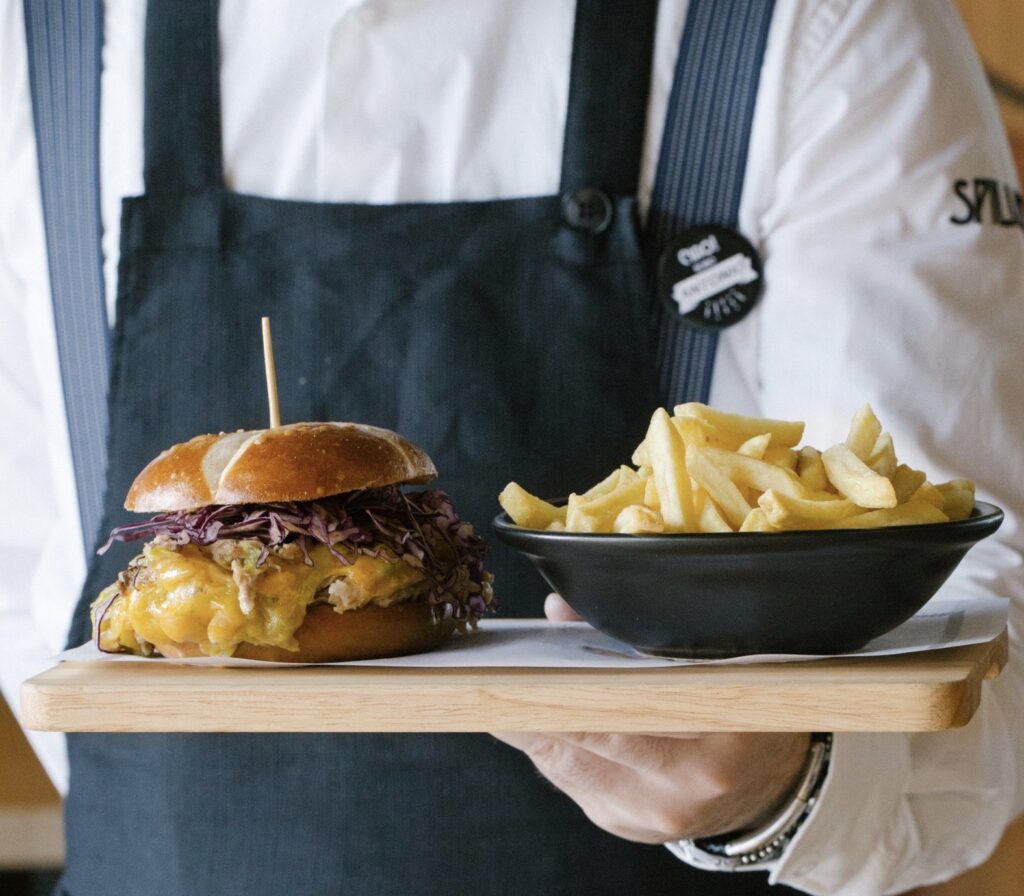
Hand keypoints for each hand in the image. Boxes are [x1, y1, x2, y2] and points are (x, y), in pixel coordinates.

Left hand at [491, 594, 810, 842]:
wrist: (765, 787)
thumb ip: (628, 633)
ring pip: (566, 762)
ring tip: (497, 689)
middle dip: (533, 703)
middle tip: (492, 672)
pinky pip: (570, 781)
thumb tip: (557, 610)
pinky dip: (549, 747)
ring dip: (531, 725)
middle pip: (583, 734)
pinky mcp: (624, 825)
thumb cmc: (732, 711)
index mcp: (713, 729)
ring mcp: (649, 812)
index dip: (564, 684)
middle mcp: (680, 782)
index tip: (519, 663)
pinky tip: (531, 720)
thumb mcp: (706, 663)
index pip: (621, 704)